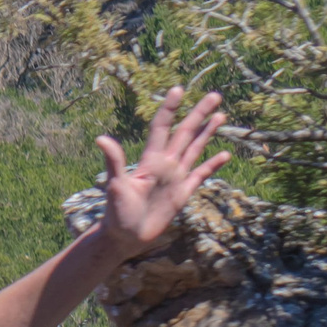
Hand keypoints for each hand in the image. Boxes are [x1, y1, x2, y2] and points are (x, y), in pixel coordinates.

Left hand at [94, 87, 231, 260]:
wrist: (126, 236)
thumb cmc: (117, 213)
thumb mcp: (115, 185)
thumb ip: (114, 161)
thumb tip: (101, 138)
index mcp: (150, 160)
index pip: (162, 127)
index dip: (170, 109)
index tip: (178, 89)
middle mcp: (165, 164)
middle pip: (185, 133)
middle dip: (199, 114)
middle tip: (214, 95)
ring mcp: (176, 177)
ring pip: (195, 149)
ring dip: (207, 132)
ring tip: (221, 115)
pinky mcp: (183, 193)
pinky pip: (201, 175)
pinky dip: (213, 165)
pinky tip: (225, 154)